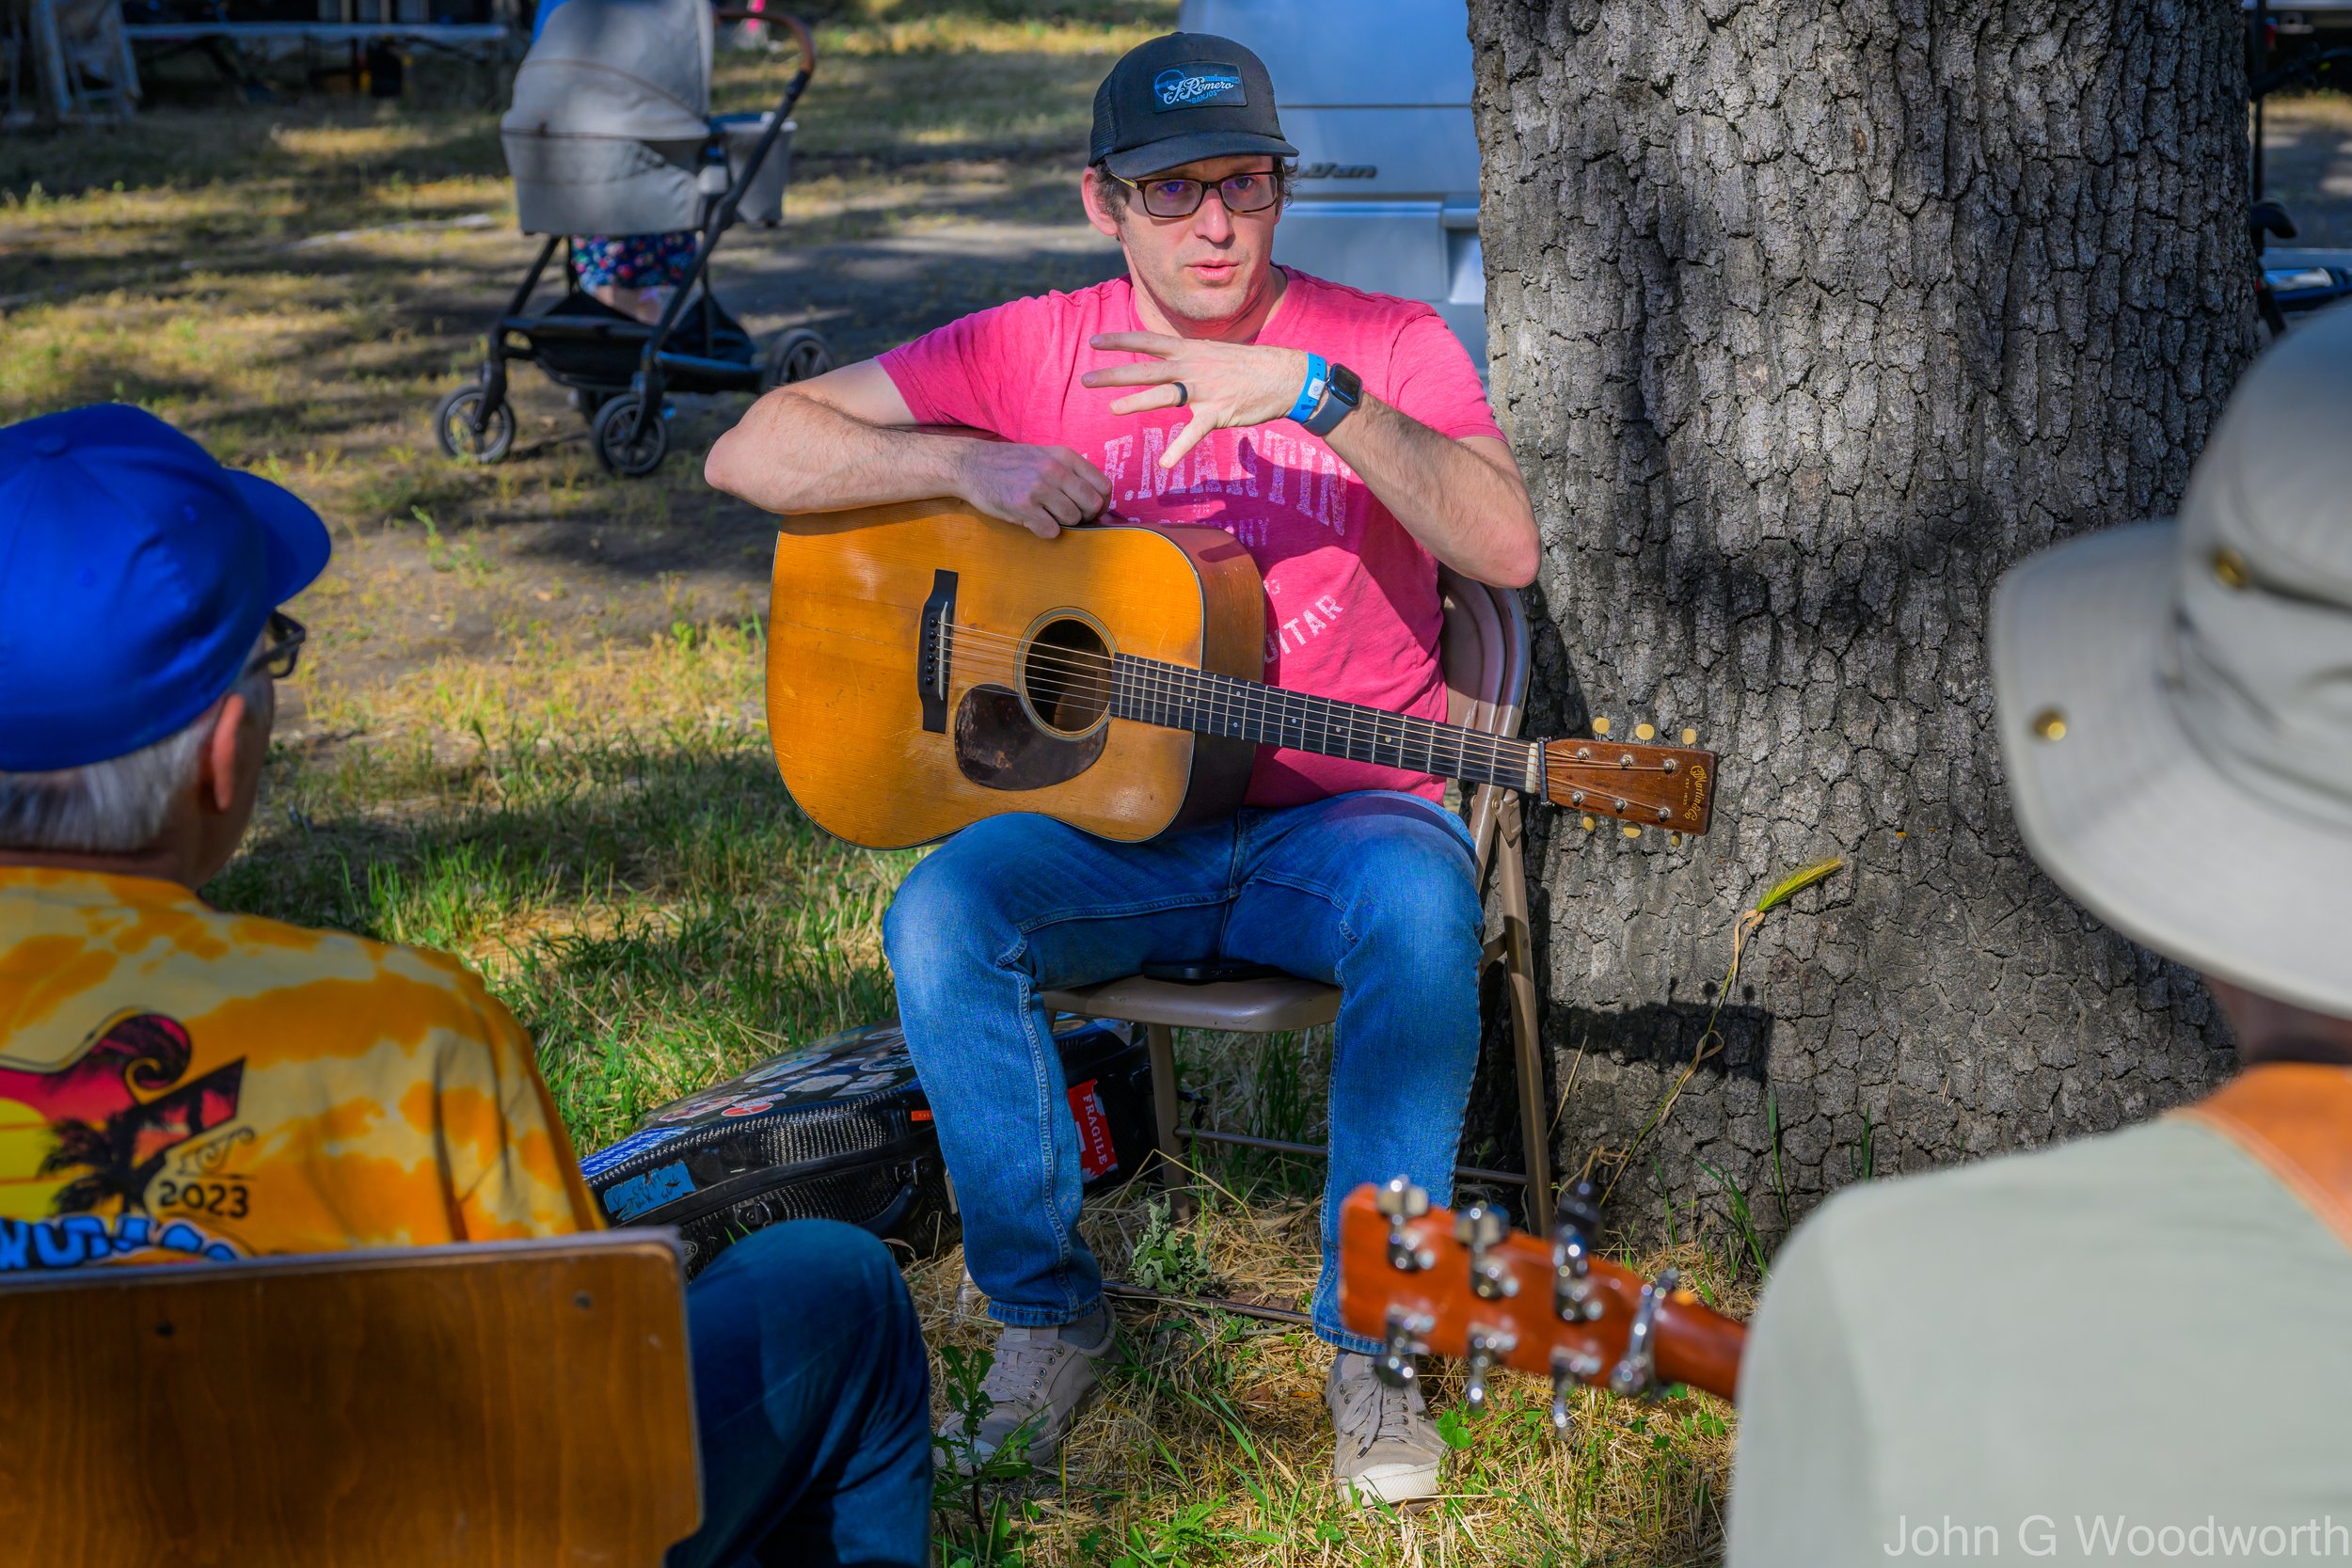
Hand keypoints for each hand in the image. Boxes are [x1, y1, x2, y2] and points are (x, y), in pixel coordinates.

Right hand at [951, 440, 1111, 537]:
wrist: (972, 465)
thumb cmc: (1011, 463)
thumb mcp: (1045, 455)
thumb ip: (1070, 471)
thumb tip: (1098, 499)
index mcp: (1065, 456)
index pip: (1104, 486)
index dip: (1102, 503)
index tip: (1092, 510)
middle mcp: (1055, 470)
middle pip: (1092, 505)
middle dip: (1085, 516)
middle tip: (1070, 516)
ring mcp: (1039, 489)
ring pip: (1073, 519)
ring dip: (1063, 523)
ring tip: (1047, 515)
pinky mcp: (1023, 507)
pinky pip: (1051, 531)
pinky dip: (1045, 531)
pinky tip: (1034, 521)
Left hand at [1082, 332, 1311, 472]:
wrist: (1283, 376)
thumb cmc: (1246, 366)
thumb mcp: (1212, 353)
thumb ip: (1186, 358)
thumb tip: (1165, 361)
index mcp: (1189, 350)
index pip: (1148, 340)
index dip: (1120, 341)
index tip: (1094, 341)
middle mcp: (1193, 366)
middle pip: (1147, 368)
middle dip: (1115, 374)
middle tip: (1086, 380)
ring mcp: (1205, 389)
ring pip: (1166, 394)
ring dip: (1137, 402)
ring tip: (1113, 410)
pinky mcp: (1219, 412)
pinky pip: (1195, 432)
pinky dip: (1180, 448)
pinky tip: (1165, 464)